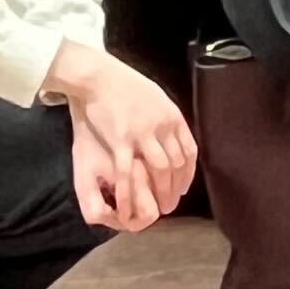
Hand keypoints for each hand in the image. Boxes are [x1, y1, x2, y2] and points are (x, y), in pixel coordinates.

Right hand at [45, 40, 198, 230]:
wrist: (99, 77)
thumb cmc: (125, 86)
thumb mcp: (155, 99)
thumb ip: (165, 120)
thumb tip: (172, 136)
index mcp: (173, 116)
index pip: (189, 151)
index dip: (187, 174)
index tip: (183, 189)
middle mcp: (163, 126)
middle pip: (177, 164)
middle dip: (175, 189)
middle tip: (170, 206)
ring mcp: (143, 133)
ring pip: (160, 170)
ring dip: (160, 193)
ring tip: (156, 210)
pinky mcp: (121, 139)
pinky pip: (128, 172)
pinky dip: (130, 193)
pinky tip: (128, 207)